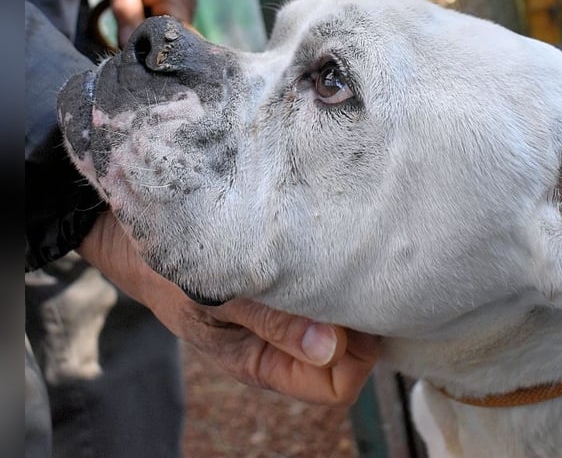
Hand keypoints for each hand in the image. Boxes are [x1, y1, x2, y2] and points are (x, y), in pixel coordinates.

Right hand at [78, 211, 379, 404]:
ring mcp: (290, 315)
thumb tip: (332, 350)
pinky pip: (332, 288)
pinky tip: (326, 244)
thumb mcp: (215, 298)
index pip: (338, 384)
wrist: (142, 238)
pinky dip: (337, 271)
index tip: (345, 310)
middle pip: (355, 353)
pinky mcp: (291, 283)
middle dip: (359, 320)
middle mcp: (285, 345)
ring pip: (347, 319)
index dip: (354, 354)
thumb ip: (272, 324)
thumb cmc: (171, 273)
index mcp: (266, 364)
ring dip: (348, 290)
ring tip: (335, 254)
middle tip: (347, 274)